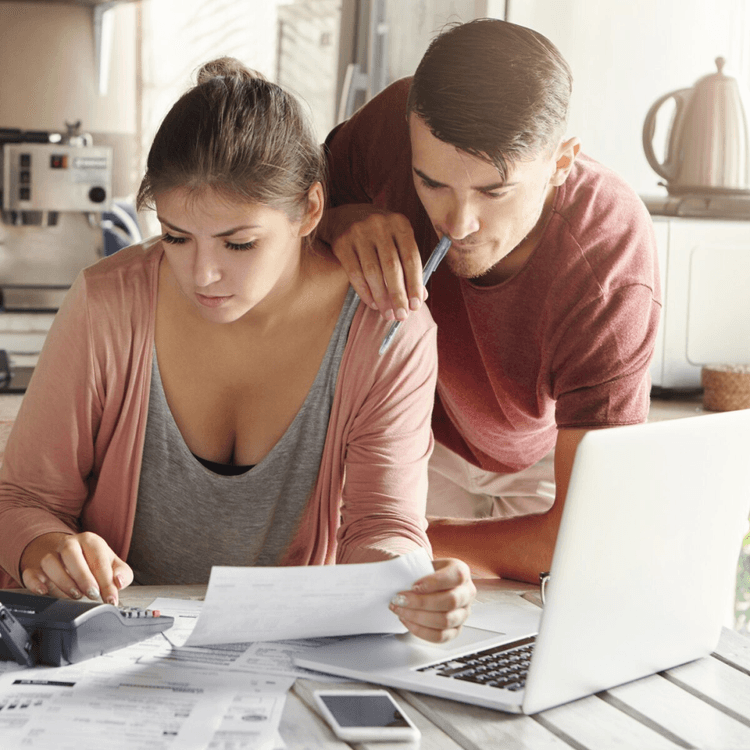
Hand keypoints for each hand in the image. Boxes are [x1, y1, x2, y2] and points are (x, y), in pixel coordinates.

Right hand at [20, 531, 132, 605]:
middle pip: (71, 554)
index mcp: (90, 541)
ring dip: (63, 581)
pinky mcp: (35, 568)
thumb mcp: (112, 565)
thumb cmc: (92, 562)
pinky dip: (35, 583)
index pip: (98, 559)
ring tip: (76, 595)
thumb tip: (119, 582)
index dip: (107, 581)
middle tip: (93, 594)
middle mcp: (69, 544)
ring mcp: (50, 555)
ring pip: (50, 562)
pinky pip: (31, 573)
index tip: (111, 599)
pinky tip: (44, 591)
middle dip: (84, 577)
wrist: (64, 555)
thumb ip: (122, 573)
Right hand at [325, 204, 424, 320]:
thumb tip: (420, 297)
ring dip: (381, 297)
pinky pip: (355, 274)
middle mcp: (379, 224)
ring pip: (372, 272)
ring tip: (387, 314)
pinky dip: (365, 292)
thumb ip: (409, 266)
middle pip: (391, 267)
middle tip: (401, 316)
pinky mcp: (342, 243)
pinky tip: (373, 303)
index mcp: (399, 223)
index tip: (416, 305)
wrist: (345, 217)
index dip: (415, 284)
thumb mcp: (397, 242)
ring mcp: (358, 232)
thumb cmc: (379, 235)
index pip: (411, 258)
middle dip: (398, 295)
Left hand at [389, 558, 475, 642]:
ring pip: (445, 621)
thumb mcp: (423, 564)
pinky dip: (420, 630)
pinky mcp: (456, 630)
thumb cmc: (427, 575)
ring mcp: (463, 613)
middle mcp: (467, 593)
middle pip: (450, 601)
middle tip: (400, 599)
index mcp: (461, 572)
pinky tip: (407, 620)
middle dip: (421, 602)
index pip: (456, 576)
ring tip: (400, 609)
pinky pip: (440, 636)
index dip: (434, 582)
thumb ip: (414, 568)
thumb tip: (398, 576)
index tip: (414, 585)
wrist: (431, 586)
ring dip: (417, 617)